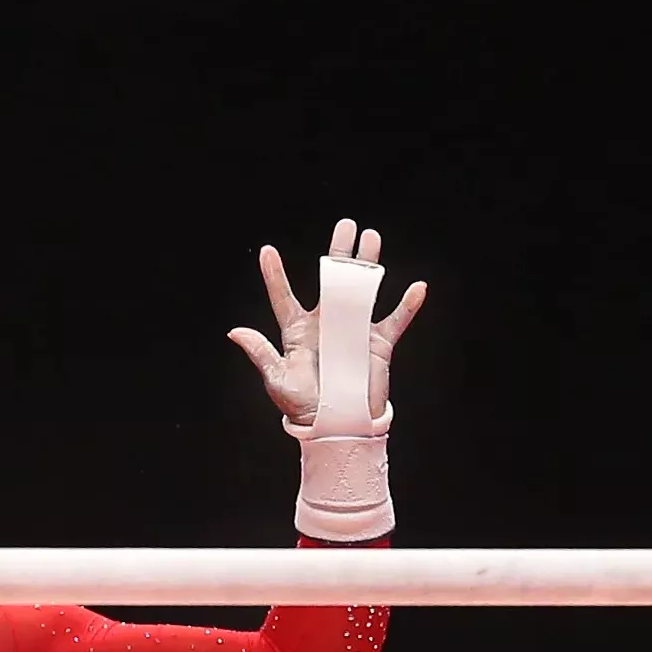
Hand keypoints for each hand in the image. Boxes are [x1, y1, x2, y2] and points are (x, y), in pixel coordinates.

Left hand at [227, 218, 426, 429]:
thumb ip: (260, 353)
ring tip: (372, 239)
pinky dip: (407, 306)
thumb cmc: (302, 406)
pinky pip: (395, 320)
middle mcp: (326, 323)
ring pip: (364, 290)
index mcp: (298, 331)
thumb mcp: (278, 380)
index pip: (284, 297)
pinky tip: (417, 288)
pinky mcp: (377, 343)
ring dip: (369, 265)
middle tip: (346, 226)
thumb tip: (235, 332)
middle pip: (332, 280)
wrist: (335, 425)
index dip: (274, 275)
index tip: (266, 251)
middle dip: (339, 252)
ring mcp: (353, 330)